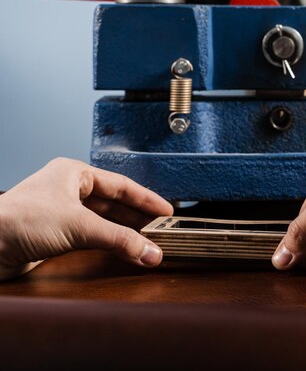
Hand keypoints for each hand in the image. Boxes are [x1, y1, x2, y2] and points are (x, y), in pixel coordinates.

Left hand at [0, 158, 172, 279]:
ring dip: (125, 232)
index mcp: (74, 174)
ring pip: (104, 220)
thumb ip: (120, 240)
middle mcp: (69, 190)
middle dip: (138, 217)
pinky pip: (92, 236)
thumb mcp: (79, 226)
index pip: (120, 185)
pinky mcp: (56, 234)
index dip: (146, 199)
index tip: (166, 211)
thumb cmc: (18, 220)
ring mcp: (62, 212)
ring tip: (148, 241)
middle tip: (161, 229)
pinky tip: (123, 249)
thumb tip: (151, 251)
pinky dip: (110, 243)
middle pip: (114, 203)